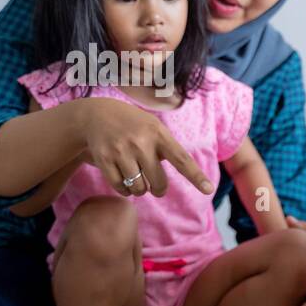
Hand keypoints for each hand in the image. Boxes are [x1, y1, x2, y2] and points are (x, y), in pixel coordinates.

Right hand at [77, 97, 212, 197]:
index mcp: (159, 134)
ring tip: (138, 179)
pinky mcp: (104, 159)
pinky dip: (124, 190)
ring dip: (140, 190)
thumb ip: (168, 149)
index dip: (196, 176)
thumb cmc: (134, 126)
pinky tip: (124, 180)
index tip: (209, 189)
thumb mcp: (154, 128)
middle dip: (159, 189)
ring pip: (139, 189)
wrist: (96, 115)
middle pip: (158, 182)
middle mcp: (141, 142)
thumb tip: (184, 174)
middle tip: (157, 188)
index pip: (182, 159)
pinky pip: (120, 188)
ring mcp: (121, 150)